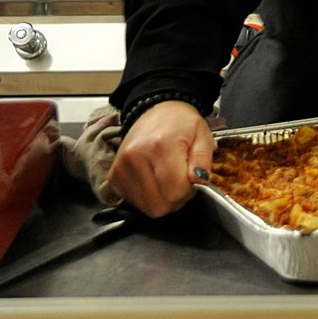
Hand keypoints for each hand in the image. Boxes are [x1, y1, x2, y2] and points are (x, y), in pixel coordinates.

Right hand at [107, 100, 213, 217]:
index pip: (176, 191)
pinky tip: (153, 180)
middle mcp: (136, 158)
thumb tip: (200, 181)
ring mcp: (121, 168)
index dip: (189, 191)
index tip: (192, 179)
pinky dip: (147, 198)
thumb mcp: (202, 135)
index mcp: (161, 147)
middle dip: (176, 199)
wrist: (155, 111)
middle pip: (160, 205)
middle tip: (181, 181)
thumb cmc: (181, 123)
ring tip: (167, 179)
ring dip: (161, 200)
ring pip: (146, 207)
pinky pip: (133, 202)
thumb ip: (203, 160)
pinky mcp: (114, 176)